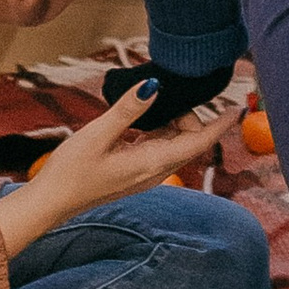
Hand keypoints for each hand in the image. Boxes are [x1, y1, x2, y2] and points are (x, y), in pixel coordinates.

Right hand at [0, 81, 238, 255]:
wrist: (50, 202)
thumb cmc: (70, 171)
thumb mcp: (98, 134)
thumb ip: (128, 110)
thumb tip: (155, 86)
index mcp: (152, 163)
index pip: (199, 142)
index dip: (220, 124)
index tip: (238, 106)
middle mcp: (154, 171)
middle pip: (188, 140)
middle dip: (188, 115)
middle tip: (167, 91)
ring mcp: (143, 173)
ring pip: (172, 143)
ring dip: (172, 121)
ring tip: (156, 99)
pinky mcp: (132, 171)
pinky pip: (156, 147)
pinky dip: (157, 129)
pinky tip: (139, 117)